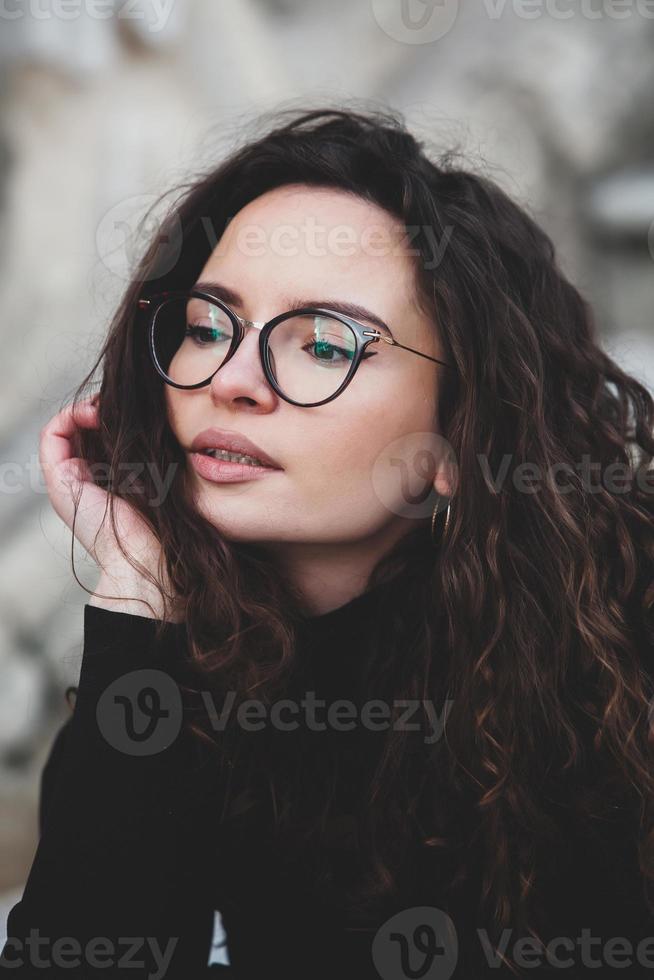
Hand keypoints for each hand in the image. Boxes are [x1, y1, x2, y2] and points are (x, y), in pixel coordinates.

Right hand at [39, 397, 179, 619]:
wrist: (151, 553)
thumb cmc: (165, 518)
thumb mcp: (160, 476)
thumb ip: (149, 452)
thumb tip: (156, 417)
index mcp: (107, 481)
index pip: (99, 436)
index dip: (110, 415)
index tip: (130, 409)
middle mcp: (84, 480)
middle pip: (82, 431)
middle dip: (98, 409)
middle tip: (118, 403)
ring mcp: (69, 480)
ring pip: (66, 430)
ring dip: (84, 409)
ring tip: (106, 407)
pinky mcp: (59, 480)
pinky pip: (51, 435)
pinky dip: (69, 416)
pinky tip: (93, 413)